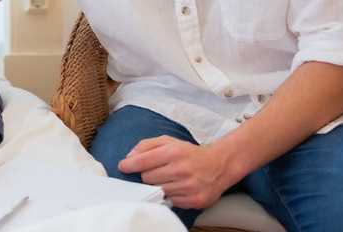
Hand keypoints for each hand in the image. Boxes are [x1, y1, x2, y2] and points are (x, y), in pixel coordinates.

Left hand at [117, 136, 231, 209]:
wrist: (219, 165)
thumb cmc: (190, 153)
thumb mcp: (169, 141)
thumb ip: (147, 145)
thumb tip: (129, 157)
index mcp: (173, 152)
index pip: (142, 161)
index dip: (129, 165)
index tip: (123, 166)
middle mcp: (181, 169)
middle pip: (147, 178)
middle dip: (147, 174)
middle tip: (157, 171)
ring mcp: (188, 187)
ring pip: (157, 190)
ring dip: (158, 185)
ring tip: (168, 178)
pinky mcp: (193, 200)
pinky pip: (170, 201)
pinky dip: (170, 195)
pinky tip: (177, 187)